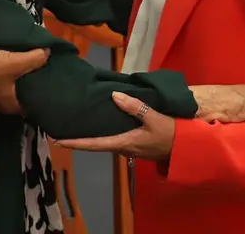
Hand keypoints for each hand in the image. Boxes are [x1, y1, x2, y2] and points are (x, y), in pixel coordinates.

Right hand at [0, 48, 49, 113]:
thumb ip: (33, 59)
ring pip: (5, 87)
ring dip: (12, 77)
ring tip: (24, 62)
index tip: (50, 83)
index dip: (41, 94)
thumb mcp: (14, 62)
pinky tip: (4, 60)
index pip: (31, 104)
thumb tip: (48, 53)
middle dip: (27, 83)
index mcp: (10, 104)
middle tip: (40, 69)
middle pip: (18, 95)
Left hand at [55, 92, 173, 160]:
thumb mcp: (154, 118)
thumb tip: (114, 95)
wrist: (186, 149)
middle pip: (97, 144)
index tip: (58, 140)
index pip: (94, 145)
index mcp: (124, 143)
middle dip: (80, 137)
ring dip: (93, 134)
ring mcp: (129, 148)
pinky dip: (106, 131)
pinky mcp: (136, 145)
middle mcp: (123, 148)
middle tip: (64, 127)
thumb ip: (135, 107)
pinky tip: (105, 120)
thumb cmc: (171, 135)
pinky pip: (116, 138)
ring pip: (106, 140)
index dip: (75, 143)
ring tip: (80, 121)